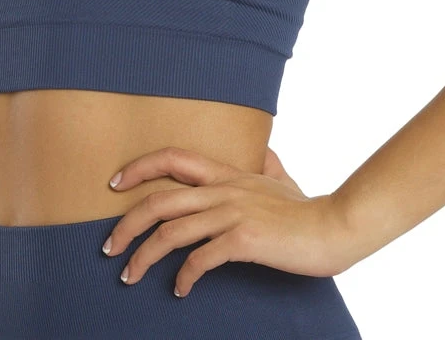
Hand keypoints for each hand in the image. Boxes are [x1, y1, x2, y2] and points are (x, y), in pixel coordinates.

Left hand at [101, 145, 340, 296]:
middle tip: (109, 247)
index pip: (172, 158)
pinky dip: (183, 276)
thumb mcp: (282, 179)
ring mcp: (233, 212)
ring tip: (130, 276)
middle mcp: (224, 188)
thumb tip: (264, 153)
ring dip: (143, 256)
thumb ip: (267, 165)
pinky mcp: (244, 239)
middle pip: (159, 200)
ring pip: (171, 231)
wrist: (335, 226)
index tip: (114, 185)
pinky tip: (180, 290)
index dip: (139, 168)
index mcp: (227, 172)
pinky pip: (201, 258)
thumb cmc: (307, 208)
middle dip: (126, 224)